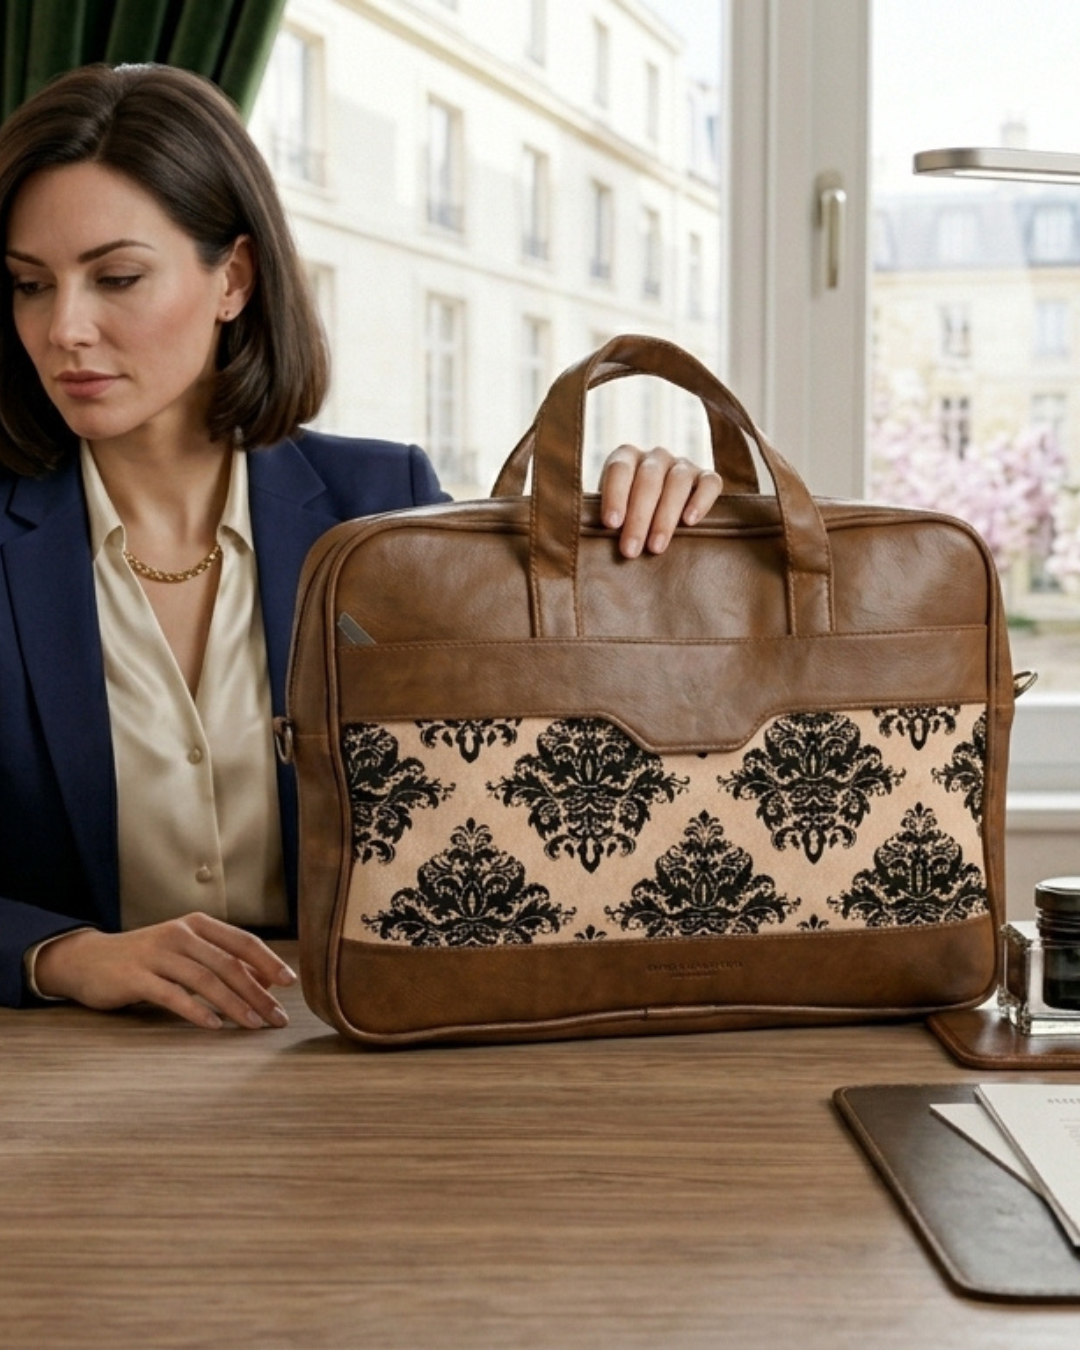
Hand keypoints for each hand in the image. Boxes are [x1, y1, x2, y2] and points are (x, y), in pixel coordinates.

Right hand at [33, 913, 296, 1029]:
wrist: (89, 959)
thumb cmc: (148, 958)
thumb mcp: (186, 950)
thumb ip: (221, 960)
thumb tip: (266, 981)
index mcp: (198, 925)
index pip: (242, 942)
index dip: (268, 962)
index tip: (290, 983)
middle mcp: (181, 935)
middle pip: (228, 964)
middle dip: (258, 992)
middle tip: (278, 1017)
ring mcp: (157, 954)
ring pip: (205, 980)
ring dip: (234, 1005)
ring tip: (255, 1025)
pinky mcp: (136, 977)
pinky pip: (172, 995)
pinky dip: (196, 1011)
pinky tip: (214, 1026)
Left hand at [599, 444, 722, 557]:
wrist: (660, 517)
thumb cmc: (629, 518)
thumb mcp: (613, 514)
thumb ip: (607, 520)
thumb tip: (595, 538)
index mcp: (626, 457)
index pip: (619, 469)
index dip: (615, 495)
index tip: (611, 524)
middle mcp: (655, 457)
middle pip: (648, 479)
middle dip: (638, 517)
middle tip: (630, 550)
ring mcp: (683, 465)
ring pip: (677, 482)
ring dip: (665, 517)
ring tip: (656, 547)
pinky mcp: (707, 478)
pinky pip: (709, 483)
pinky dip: (700, 501)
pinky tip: (690, 522)